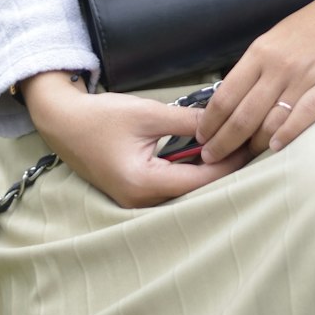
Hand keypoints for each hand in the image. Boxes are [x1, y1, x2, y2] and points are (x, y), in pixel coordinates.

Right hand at [20, 70, 248, 207]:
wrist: (64, 122)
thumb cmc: (101, 117)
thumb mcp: (149, 113)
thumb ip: (188, 121)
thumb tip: (223, 122)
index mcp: (143, 184)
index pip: (199, 181)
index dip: (228, 164)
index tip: (251, 146)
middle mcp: (140, 201)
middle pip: (195, 192)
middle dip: (223, 170)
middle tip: (249, 147)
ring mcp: (136, 201)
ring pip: (184, 192)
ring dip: (208, 172)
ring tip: (233, 149)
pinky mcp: (135, 192)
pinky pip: (171, 187)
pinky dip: (190, 173)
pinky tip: (206, 155)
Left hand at [196, 0, 314, 162]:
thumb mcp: (278, 37)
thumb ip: (259, 66)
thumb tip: (238, 97)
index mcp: (261, 51)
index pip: (225, 95)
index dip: (210, 122)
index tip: (202, 138)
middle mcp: (278, 65)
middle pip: (242, 115)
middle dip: (223, 142)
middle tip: (212, 159)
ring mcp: (304, 77)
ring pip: (270, 121)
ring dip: (253, 145)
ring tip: (242, 159)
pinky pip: (304, 116)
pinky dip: (287, 135)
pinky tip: (276, 147)